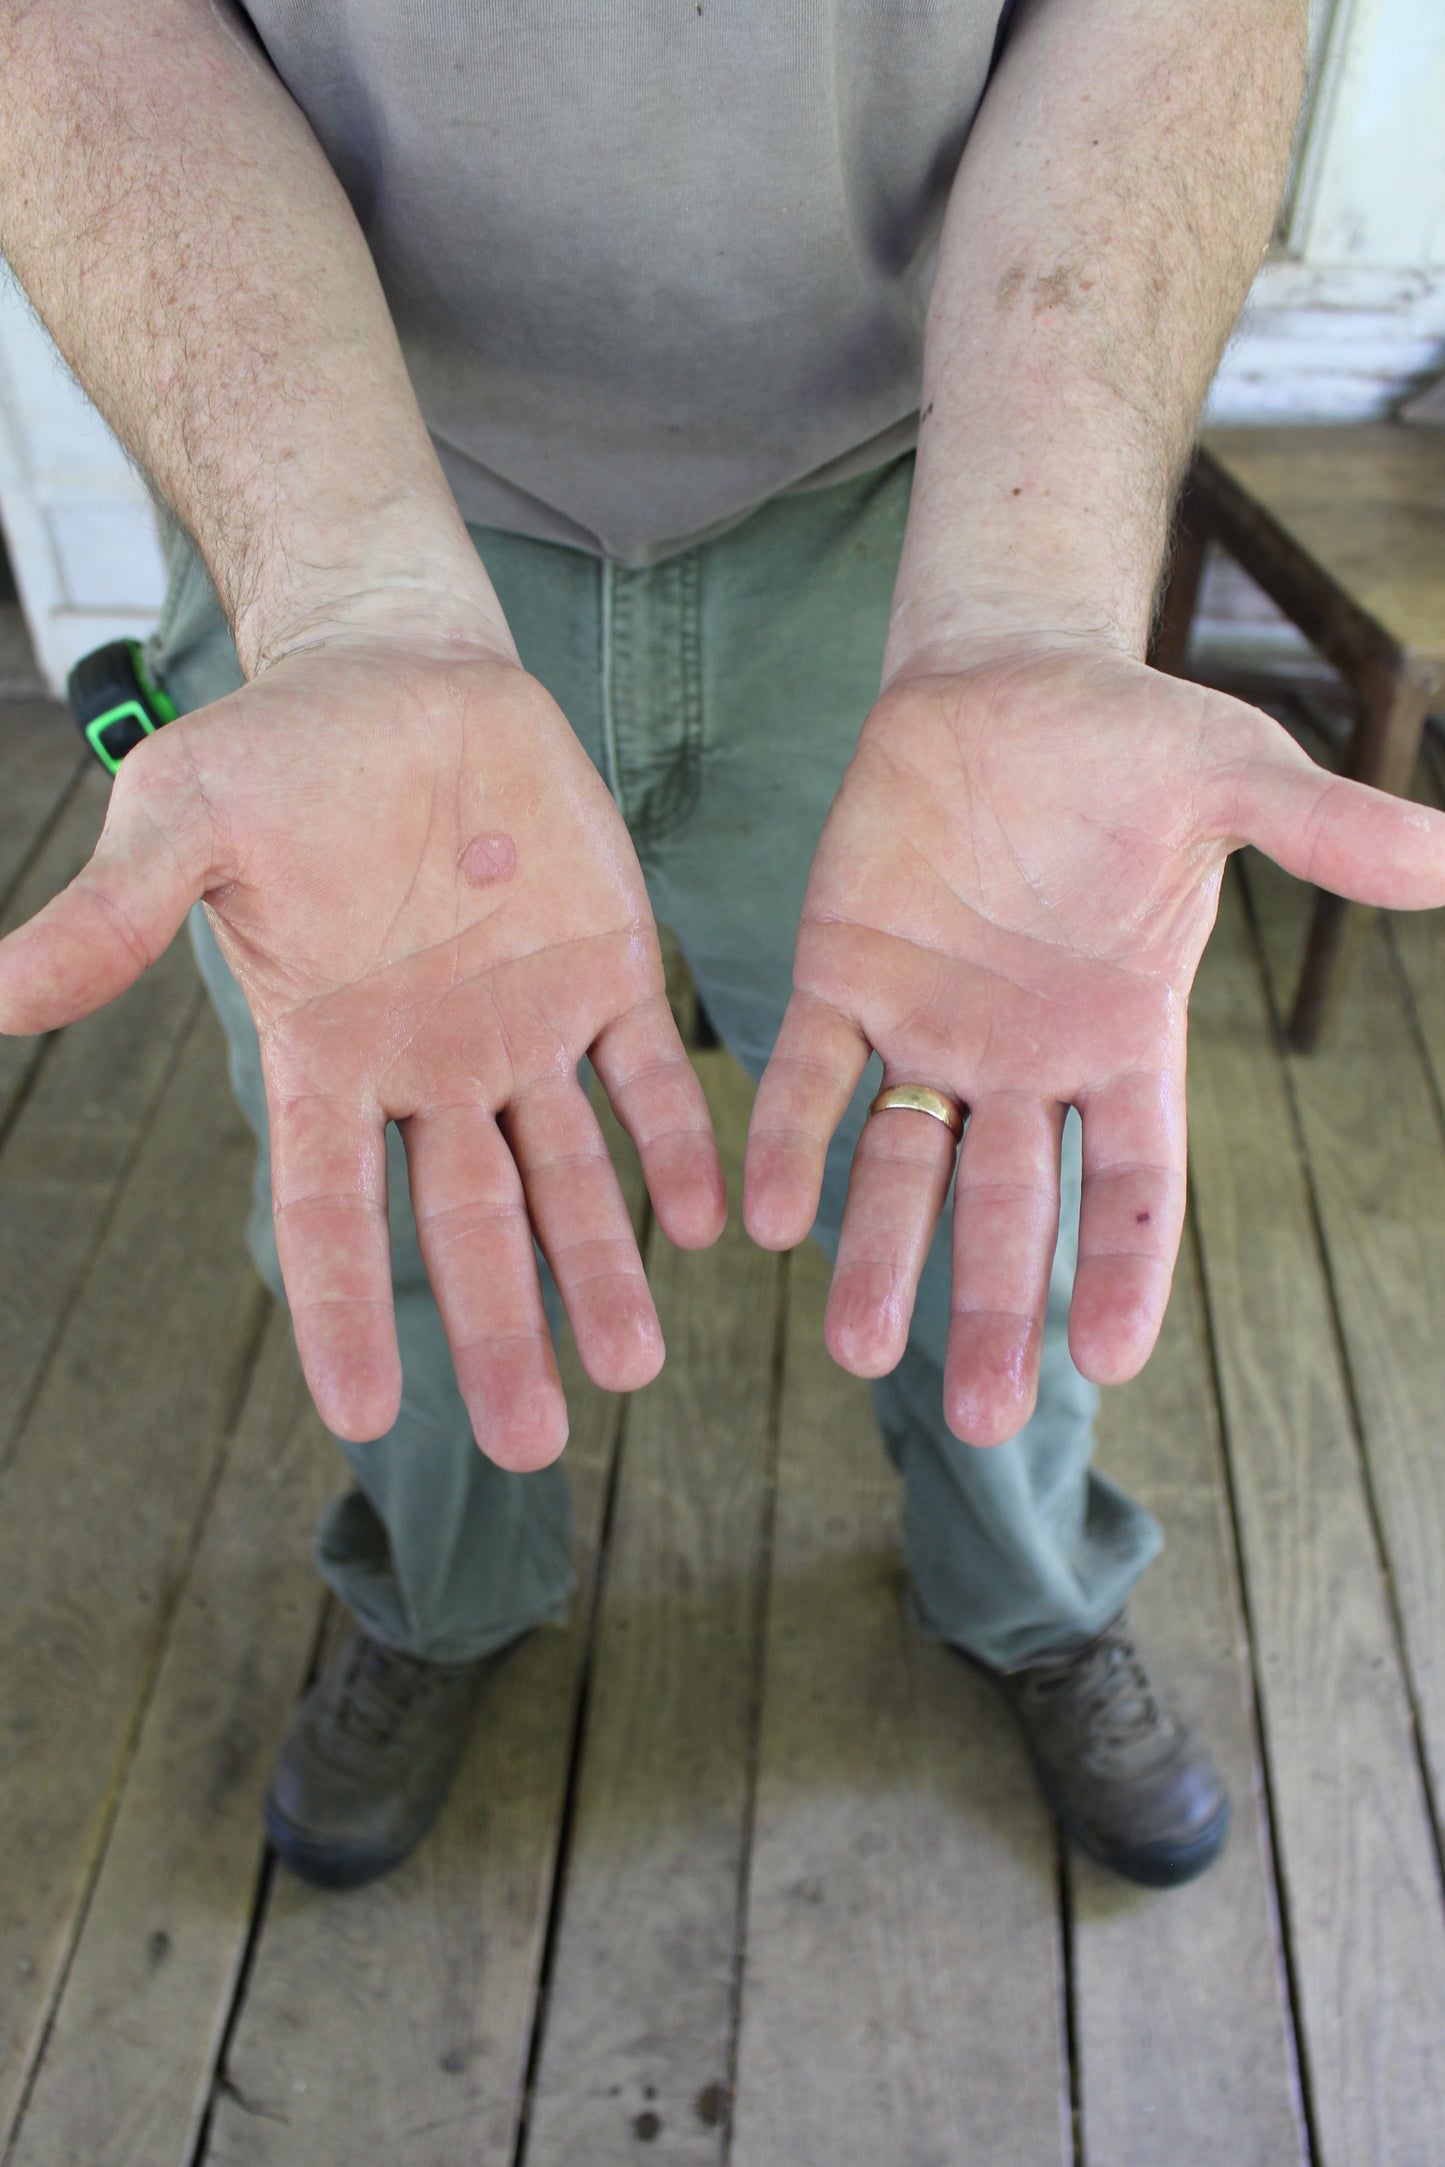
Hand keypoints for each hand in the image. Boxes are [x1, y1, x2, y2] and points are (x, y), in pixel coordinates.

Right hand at [0, 629, 725, 1464]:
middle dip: (499, 1330)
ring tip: (635, 1366)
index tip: (367, 1421)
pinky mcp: (610, 970)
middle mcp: (432, 1069)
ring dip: (601, 1269)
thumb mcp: (185, 821)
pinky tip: (705, 1220)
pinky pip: (649, 1078)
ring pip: (570, 1176)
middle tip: (537, 1443)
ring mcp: (527, 1027)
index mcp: (329, 1055)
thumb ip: (117, 919)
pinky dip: (675, 1144)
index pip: (330, 1210)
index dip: (345, 1311)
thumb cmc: (280, 749)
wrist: (400, 671)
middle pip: (469, 1227)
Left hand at [744, 637, 1444, 1444]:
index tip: (1107, 1362)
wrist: (999, 676)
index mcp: (1122, 1036)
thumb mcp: (1230, 777)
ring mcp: (930, 1027)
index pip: (1133, 1180)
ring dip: (881, 1257)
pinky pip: (812, 1076)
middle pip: (1012, 1209)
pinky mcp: (842, 978)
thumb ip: (1323, 831)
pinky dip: (789, 1140)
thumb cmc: (1125, 736)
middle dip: (996, 1309)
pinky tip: (766, 1215)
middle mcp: (1024, 1059)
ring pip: (903, 1167)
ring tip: (855, 1351)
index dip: (1123, 1267)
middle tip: (978, 1420)